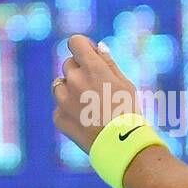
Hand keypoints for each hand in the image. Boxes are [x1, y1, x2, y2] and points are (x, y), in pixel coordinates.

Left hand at [50, 34, 142, 154]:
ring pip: (59, 84)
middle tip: (97, 88)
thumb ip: (109, 63)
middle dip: (80, 71)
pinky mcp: (58, 117)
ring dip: (70, 89)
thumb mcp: (125, 84)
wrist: (122, 145)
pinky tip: (86, 120)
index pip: (75, 42)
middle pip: (68, 64)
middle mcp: (74, 81)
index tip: (89, 55)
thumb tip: (98, 47)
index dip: (83, 47)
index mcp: (92, 68)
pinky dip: (70, 111)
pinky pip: (60, 107)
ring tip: (89, 105)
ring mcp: (63, 100)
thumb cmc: (129, 112)